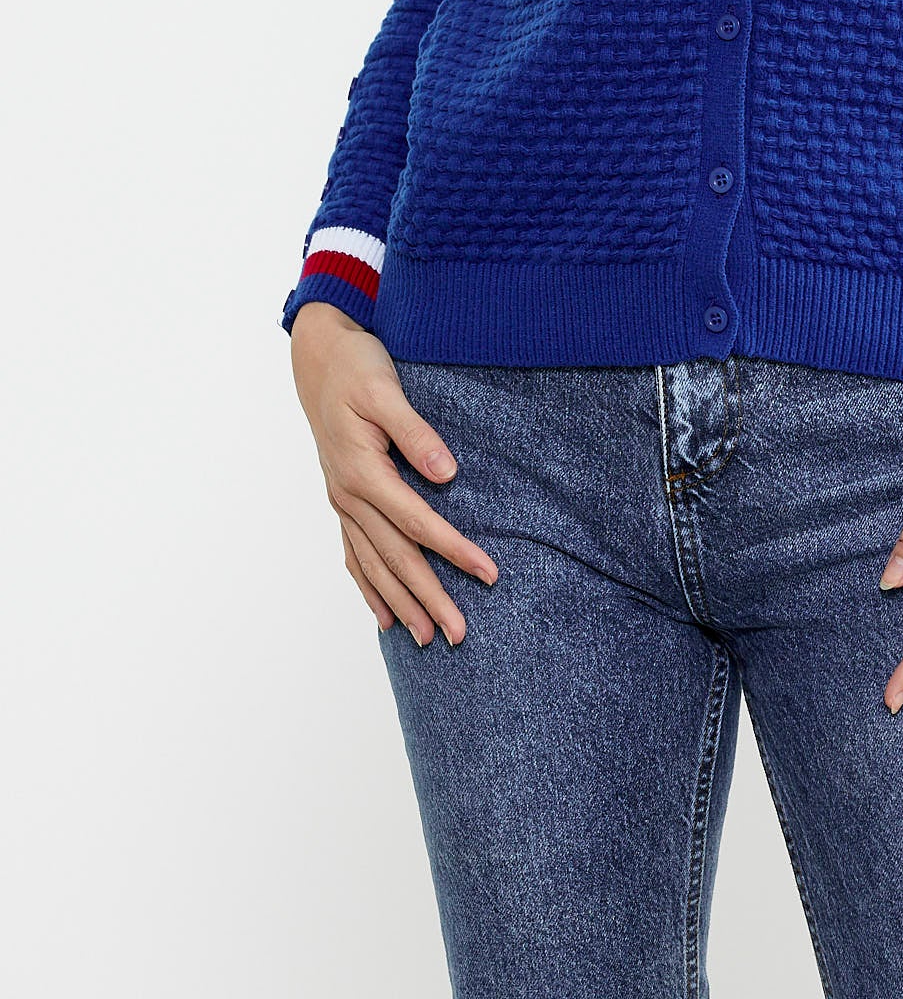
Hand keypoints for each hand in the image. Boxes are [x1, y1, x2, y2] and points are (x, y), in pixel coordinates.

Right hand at [289, 302, 498, 646]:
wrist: (319, 358)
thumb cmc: (357, 368)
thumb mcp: (385, 390)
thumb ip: (415, 432)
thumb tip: (447, 474)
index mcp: (363, 471)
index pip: (418, 523)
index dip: (454, 550)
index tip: (488, 574)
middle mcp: (349, 495)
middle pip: (396, 557)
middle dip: (429, 597)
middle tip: (459, 634)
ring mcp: (342, 502)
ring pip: (374, 565)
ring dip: (400, 604)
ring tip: (425, 639)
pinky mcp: (343, 500)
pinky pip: (355, 555)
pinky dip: (369, 588)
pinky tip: (382, 616)